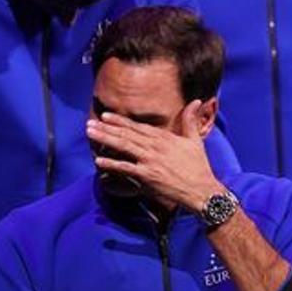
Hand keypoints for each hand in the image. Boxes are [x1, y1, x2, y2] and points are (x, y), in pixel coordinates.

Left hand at [87, 101, 223, 212]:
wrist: (202, 189)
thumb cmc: (199, 166)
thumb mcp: (195, 140)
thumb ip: (190, 120)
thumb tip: (196, 101)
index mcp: (164, 137)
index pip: (138, 126)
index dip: (120, 121)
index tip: (106, 116)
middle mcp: (155, 146)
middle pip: (126, 134)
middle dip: (107, 127)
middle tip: (89, 123)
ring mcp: (150, 161)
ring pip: (123, 146)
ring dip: (105, 139)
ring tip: (90, 133)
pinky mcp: (147, 176)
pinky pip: (125, 168)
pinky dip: (111, 164)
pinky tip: (99, 160)